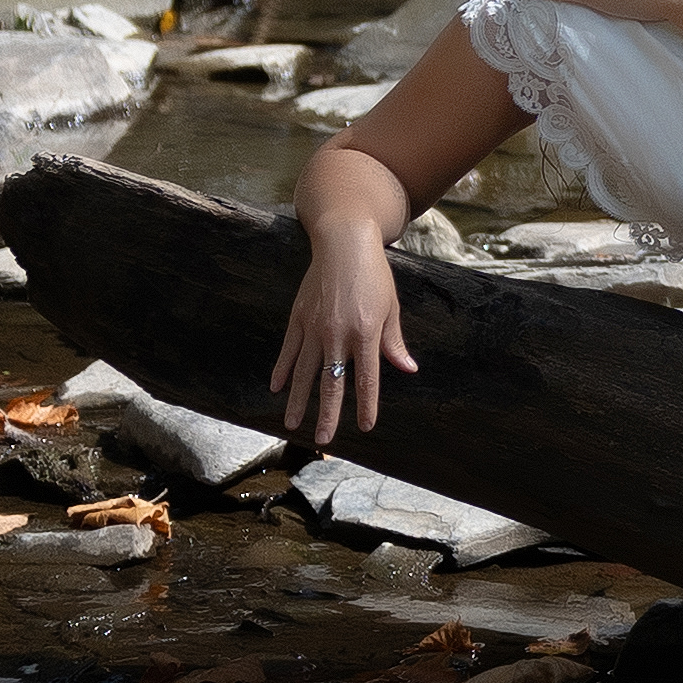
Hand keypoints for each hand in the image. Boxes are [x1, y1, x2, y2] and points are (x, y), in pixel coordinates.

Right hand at [271, 232, 413, 443]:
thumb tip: (407, 369)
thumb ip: (394, 342)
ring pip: (303, 372)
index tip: (365, 426)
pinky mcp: (298, 317)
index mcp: (366, 332)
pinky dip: (281, 370)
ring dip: (297, 400)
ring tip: (292, 424)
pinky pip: (288, 350)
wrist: (345, 242)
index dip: (366, 405)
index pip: (367, 379)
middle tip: (323, 440)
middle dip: (327, 414)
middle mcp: (338, 334)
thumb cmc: (374, 275)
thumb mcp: (391, 307)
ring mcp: (314, 327)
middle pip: (331, 383)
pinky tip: (275, 388)